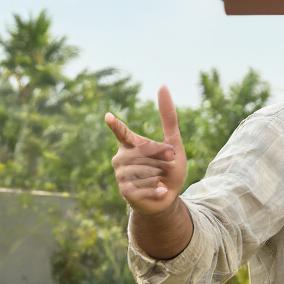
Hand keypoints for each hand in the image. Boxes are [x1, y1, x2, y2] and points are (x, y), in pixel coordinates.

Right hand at [106, 86, 186, 215]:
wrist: (167, 198)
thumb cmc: (169, 169)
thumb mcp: (173, 143)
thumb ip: (168, 117)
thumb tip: (163, 86)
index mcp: (132, 144)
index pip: (122, 132)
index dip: (117, 125)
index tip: (109, 116)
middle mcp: (122, 157)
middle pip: (145, 152)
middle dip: (163, 158)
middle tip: (167, 166)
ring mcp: (121, 175)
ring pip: (145, 169)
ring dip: (160, 174)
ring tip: (159, 179)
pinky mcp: (124, 191)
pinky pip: (144, 185)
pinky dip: (157, 189)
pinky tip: (158, 191)